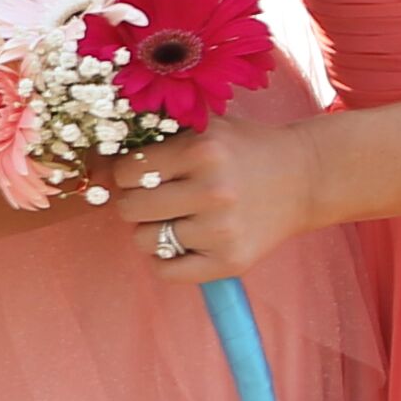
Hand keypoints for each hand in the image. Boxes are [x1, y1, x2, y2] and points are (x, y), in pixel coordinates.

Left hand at [114, 113, 329, 277]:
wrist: (305, 178)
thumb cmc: (244, 150)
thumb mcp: (206, 128)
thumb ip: (157, 137)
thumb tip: (95, 160)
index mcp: (202, 151)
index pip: (128, 171)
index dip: (130, 173)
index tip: (145, 173)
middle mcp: (213, 191)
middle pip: (130, 209)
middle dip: (137, 203)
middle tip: (158, 197)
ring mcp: (222, 230)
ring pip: (145, 241)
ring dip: (151, 231)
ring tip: (176, 218)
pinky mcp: (230, 262)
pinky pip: (166, 271)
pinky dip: (165, 260)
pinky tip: (183, 242)